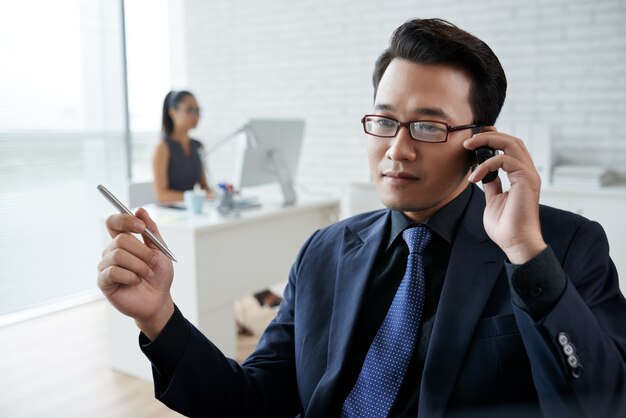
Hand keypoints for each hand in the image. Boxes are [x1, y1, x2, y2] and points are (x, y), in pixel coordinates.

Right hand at [97, 208, 174, 339]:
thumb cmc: (159, 275)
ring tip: (146, 274)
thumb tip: (140, 210)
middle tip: (152, 262)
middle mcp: (112, 252)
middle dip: (142, 251)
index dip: (125, 220)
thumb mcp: (160, 250)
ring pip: (118, 255)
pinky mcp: (104, 282)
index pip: (114, 222)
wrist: (159, 300)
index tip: (141, 228)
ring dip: (139, 265)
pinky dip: (131, 276)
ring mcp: (106, 266)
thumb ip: (151, 231)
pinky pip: (113, 272)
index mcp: (124, 242)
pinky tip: (136, 281)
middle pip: (120, 240)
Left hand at [464, 127, 546, 263]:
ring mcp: (528, 175)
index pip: (510, 148)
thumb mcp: (494, 199)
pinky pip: (505, 160)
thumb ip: (492, 184)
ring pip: (511, 144)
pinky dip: (486, 165)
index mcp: (521, 176)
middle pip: (512, 140)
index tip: (475, 139)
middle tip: (469, 139)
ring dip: (487, 142)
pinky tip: (474, 177)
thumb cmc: (506, 226)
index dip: (494, 139)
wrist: (515, 242)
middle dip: (490, 135)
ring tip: (468, 147)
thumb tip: (483, 174)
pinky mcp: (526, 179)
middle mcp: (527, 172)